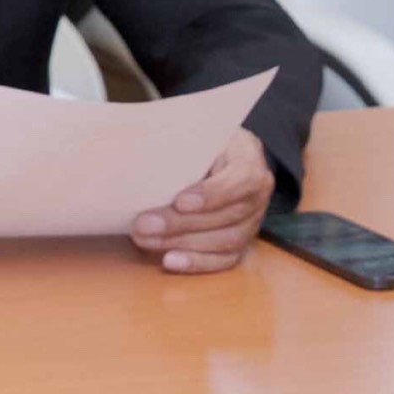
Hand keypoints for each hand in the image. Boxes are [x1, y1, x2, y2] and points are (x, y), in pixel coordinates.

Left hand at [130, 128, 273, 273]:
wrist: (223, 155)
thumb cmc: (204, 141)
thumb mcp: (197, 130)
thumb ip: (177, 138)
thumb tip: (137, 144)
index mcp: (248, 161)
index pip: (240, 181)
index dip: (211, 195)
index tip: (179, 202)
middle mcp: (257, 195)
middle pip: (227, 216)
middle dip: (182, 224)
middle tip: (142, 225)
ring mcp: (252, 221)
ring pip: (226, 241)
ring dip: (183, 244)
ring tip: (145, 240)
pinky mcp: (241, 241)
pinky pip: (225, 259)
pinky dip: (198, 263)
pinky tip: (169, 261)